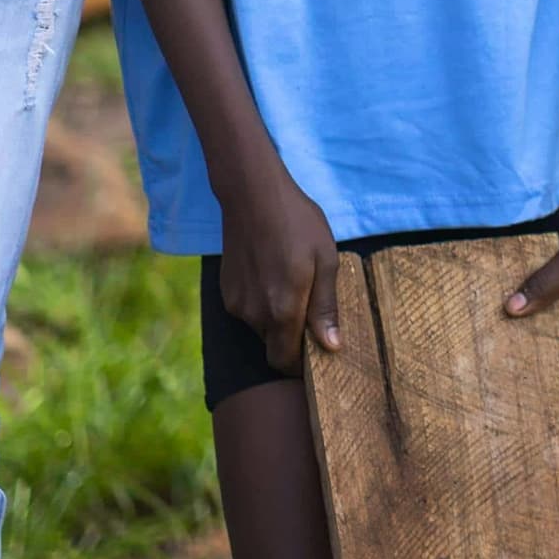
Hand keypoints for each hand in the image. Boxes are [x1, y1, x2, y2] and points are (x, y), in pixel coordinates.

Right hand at [214, 166, 341, 372]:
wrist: (252, 195)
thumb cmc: (298, 223)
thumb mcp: (325, 260)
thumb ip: (325, 307)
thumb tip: (332, 347)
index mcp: (282, 311)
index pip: (285, 362)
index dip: (301, 364)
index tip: (317, 349)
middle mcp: (255, 315)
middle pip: (273, 347)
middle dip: (291, 340)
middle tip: (311, 311)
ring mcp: (237, 304)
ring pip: (261, 329)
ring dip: (277, 319)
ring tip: (294, 284)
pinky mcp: (226, 291)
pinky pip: (248, 311)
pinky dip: (262, 304)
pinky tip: (274, 275)